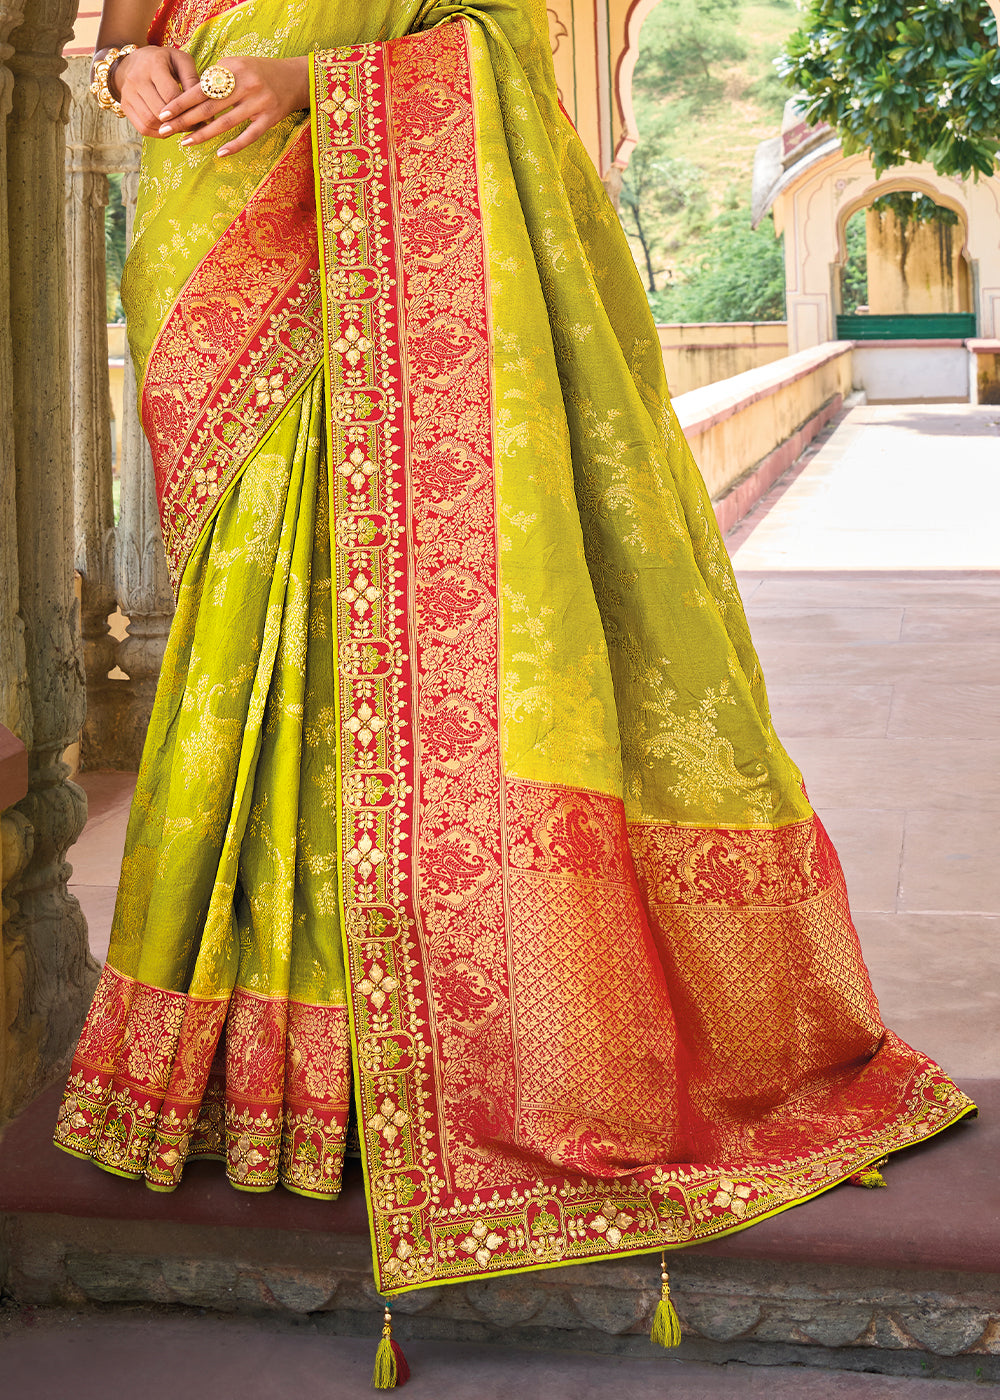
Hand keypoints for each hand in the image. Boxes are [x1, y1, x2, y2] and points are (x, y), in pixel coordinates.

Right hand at [111, 45, 200, 136]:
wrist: (135, 61)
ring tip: (182, 127)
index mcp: (154, 64)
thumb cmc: (165, 62)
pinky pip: (142, 128)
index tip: (201, 117)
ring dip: (169, 130)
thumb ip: (193, 80)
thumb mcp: (181, 62)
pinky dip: (158, 133)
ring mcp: (128, 92)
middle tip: (194, 126)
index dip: (187, 110)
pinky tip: (169, 129)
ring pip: (150, 122)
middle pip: (160, 111)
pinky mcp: (125, 105)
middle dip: (180, 122)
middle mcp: (137, 78)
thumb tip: (205, 107)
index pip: (171, 95)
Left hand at [156, 56, 310, 157]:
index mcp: (232, 68)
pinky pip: (249, 136)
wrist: (295, 78)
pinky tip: (219, 154)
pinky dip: (234, 146)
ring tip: (185, 143)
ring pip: (225, 123)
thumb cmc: (259, 72)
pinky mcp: (270, 119)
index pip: (199, 88)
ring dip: (203, 135)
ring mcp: (258, 103)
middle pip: (208, 106)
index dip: (180, 102)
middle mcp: (245, 85)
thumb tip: (189, 95)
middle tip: (165, 130)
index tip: (163, 112)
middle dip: (184, 120)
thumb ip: (216, 77)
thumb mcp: (237, 64)